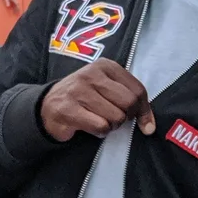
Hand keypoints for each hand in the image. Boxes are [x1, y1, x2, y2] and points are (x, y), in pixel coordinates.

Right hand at [39, 58, 155, 141]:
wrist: (47, 105)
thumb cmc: (85, 97)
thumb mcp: (107, 89)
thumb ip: (131, 100)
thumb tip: (149, 126)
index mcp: (106, 66)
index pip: (138, 90)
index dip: (144, 110)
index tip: (143, 123)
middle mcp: (92, 74)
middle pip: (129, 103)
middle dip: (125, 117)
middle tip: (114, 118)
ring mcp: (78, 90)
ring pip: (116, 117)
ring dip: (111, 126)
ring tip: (99, 120)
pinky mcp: (68, 109)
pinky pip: (100, 126)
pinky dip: (100, 132)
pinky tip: (90, 126)